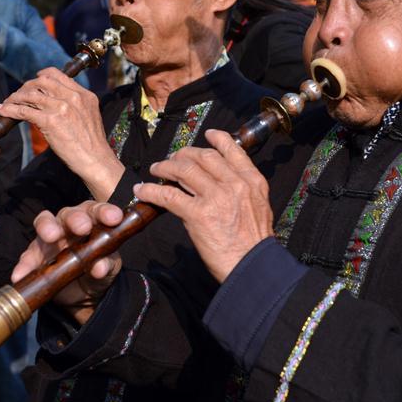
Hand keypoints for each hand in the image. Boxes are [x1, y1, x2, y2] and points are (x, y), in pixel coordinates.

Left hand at [0, 68, 123, 200]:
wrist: (96, 160)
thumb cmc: (92, 144)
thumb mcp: (88, 116)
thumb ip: (75, 105)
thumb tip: (55, 103)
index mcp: (84, 94)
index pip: (58, 75)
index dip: (41, 76)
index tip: (33, 83)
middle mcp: (73, 97)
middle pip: (42, 81)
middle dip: (26, 87)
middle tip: (17, 96)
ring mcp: (62, 107)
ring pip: (30, 94)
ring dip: (15, 98)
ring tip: (7, 103)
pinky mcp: (50, 121)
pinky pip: (24, 111)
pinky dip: (10, 109)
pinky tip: (2, 111)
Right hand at [11, 201, 122, 324]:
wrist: (84, 294)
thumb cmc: (99, 268)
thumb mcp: (108, 268)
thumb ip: (106, 264)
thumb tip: (100, 267)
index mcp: (92, 222)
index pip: (97, 211)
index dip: (105, 212)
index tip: (113, 217)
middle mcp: (70, 225)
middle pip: (70, 214)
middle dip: (76, 218)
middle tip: (83, 227)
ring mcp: (50, 239)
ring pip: (45, 224)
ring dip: (48, 227)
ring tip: (51, 236)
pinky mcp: (35, 256)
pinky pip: (28, 257)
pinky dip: (24, 265)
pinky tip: (21, 274)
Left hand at [134, 129, 273, 282]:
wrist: (253, 266)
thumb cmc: (254, 245)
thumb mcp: (259, 208)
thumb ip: (242, 192)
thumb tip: (220, 186)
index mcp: (252, 181)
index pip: (232, 151)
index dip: (217, 139)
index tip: (207, 135)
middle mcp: (234, 184)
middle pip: (202, 157)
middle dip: (183, 155)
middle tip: (173, 159)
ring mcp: (216, 198)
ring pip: (184, 171)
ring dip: (165, 167)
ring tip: (155, 170)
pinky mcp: (198, 214)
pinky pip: (168, 195)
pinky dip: (151, 191)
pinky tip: (142, 191)